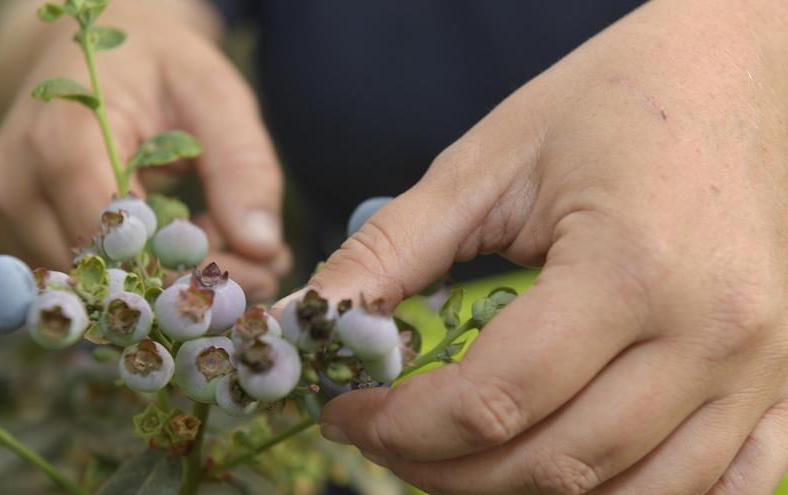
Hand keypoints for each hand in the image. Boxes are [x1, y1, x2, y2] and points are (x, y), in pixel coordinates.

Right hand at [0, 0, 287, 298]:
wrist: (91, 58)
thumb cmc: (158, 70)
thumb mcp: (216, 96)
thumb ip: (244, 166)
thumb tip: (261, 250)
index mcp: (61, 135)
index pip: (118, 238)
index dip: (189, 265)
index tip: (257, 266)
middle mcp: (15, 183)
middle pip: (107, 273)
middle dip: (190, 280)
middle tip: (259, 261)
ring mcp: (5, 215)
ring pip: (99, 288)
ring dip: (168, 282)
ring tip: (217, 237)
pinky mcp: (14, 236)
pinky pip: (86, 283)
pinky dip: (142, 278)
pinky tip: (179, 243)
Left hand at [299, 0, 787, 492]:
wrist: (736, 71)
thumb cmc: (612, 101)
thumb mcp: (489, 161)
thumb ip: (392, 249)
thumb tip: (307, 317)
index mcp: (630, 269)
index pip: (495, 401)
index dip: (400, 426)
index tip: (347, 413)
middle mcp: (711, 335)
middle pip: (556, 467)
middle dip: (445, 469)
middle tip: (387, 438)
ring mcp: (762, 369)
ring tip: (462, 454)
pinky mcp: (785, 380)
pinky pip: (728, 489)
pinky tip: (576, 473)